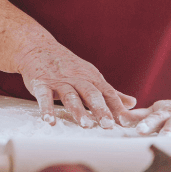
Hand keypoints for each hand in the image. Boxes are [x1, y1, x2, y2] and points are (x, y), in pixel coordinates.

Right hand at [16, 39, 136, 129]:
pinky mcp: (41, 83)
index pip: (107, 93)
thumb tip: (132, 103)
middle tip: (108, 124)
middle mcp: (76, 78)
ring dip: (77, 110)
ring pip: (70, 95)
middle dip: (100, 109)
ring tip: (85, 125)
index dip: (117, 107)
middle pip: (91, 93)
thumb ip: (110, 92)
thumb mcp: (90, 74)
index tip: (126, 121)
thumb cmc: (66, 65)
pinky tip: (49, 120)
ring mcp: (58, 81)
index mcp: (91, 78)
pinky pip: (43, 96)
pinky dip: (46, 108)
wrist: (37, 46)